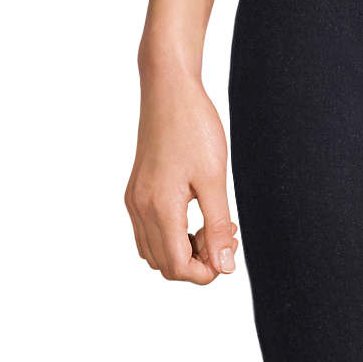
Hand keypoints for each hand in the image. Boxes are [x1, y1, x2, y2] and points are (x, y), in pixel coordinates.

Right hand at [125, 58, 238, 284]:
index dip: (205, 271)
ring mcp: (134, 199)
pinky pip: (147, 230)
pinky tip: (194, 213)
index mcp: (159, 208)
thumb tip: (225, 266)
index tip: (228, 253)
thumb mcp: (214, 178)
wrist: (170, 89)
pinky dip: (170, 234)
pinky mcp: (135, 189)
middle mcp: (140, 209)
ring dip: (182, 249)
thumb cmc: (194, 127)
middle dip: (196, 261)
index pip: (177, 267)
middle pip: (164, 264)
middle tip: (224, 234)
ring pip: (154, 250)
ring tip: (211, 224)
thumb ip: (218, 226)